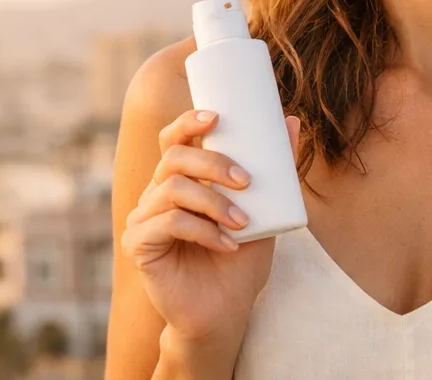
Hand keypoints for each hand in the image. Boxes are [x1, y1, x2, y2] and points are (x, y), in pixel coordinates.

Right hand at [121, 108, 301, 344]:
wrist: (224, 315)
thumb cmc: (239, 262)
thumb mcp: (264, 212)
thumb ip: (276, 172)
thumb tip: (293, 121)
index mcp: (179, 180)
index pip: (173, 139)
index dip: (188, 122)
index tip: (216, 117)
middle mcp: (155, 193)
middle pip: (173, 158)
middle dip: (212, 164)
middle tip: (246, 182)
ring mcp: (142, 217)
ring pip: (172, 189)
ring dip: (213, 202)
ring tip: (242, 224)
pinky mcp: (138, 243)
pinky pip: (169, 223)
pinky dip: (203, 231)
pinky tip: (226, 246)